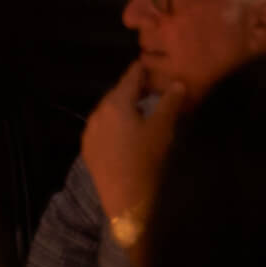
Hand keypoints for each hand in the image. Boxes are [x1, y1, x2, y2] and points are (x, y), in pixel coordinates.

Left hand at [81, 61, 186, 225]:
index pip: (131, 76)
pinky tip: (128, 134)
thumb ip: (171, 101)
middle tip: (155, 91)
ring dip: (125, 108)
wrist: (126, 199)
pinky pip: (103, 127)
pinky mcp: (88, 149)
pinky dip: (116, 124)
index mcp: (116, 102)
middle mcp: (98, 112)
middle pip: (118, 92)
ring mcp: (90, 132)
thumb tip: (177, 83)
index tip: (157, 67)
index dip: (145, 69)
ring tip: (143, 113)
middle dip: (135, 90)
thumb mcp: (164, 127)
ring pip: (109, 111)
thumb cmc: (146, 158)